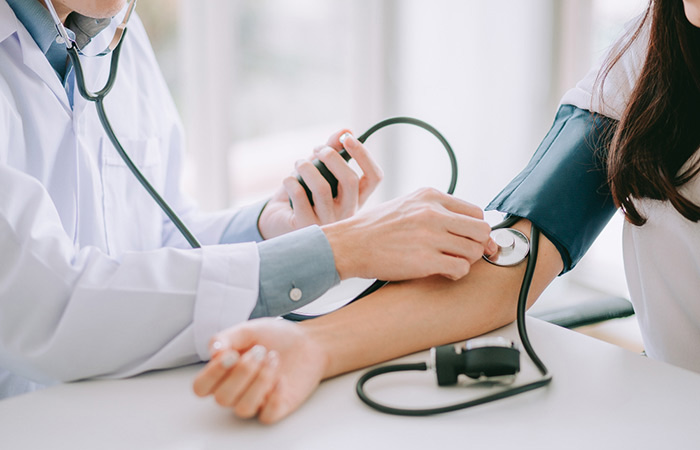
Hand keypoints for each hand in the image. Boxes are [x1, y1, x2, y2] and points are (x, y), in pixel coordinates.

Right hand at [192, 318, 327, 423]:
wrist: (308, 341)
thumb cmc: (274, 337)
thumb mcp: (248, 330)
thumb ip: (227, 338)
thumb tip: (213, 351)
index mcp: (223, 373)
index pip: (201, 388)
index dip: (212, 374)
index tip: (232, 354)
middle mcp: (236, 391)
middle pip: (222, 399)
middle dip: (242, 372)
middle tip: (260, 351)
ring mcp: (256, 401)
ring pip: (243, 408)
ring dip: (260, 381)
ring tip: (273, 359)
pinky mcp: (276, 408)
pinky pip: (267, 415)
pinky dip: (275, 397)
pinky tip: (282, 379)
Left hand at [258, 130, 382, 238]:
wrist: (280, 220)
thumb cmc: (305, 193)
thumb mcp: (320, 169)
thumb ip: (333, 150)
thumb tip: (346, 131)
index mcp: (357, 199)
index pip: (375, 177)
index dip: (364, 155)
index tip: (348, 139)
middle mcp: (347, 213)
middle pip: (350, 180)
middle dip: (333, 157)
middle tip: (318, 150)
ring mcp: (328, 223)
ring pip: (322, 188)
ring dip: (307, 167)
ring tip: (299, 163)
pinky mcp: (306, 226)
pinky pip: (300, 195)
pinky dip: (291, 181)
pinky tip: (288, 181)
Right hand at [323, 187, 497, 280]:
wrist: (349, 244)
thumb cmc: (374, 229)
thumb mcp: (407, 206)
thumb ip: (436, 212)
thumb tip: (466, 227)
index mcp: (430, 196)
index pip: (476, 212)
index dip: (475, 229)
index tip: (468, 240)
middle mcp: (433, 213)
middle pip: (481, 230)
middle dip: (477, 245)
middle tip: (463, 254)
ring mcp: (430, 236)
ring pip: (475, 250)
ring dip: (466, 261)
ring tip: (449, 263)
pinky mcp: (425, 260)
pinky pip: (461, 268)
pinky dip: (456, 274)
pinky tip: (442, 272)